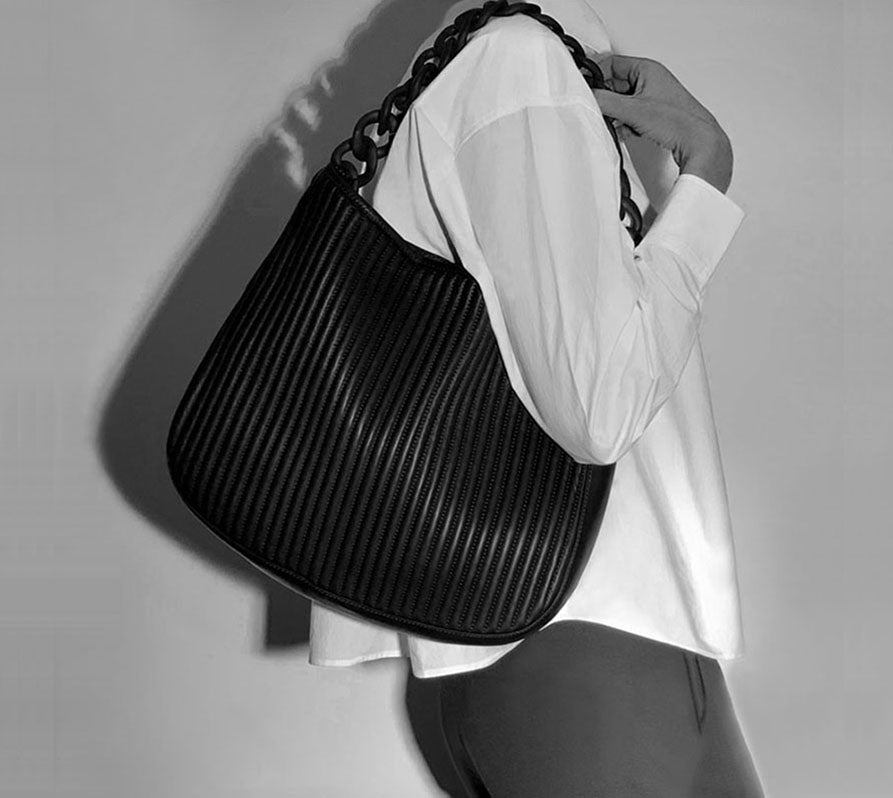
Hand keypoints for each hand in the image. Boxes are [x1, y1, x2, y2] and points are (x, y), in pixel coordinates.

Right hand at [591, 53, 733, 192]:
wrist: (699, 143)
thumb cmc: (679, 122)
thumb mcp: (634, 110)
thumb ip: (606, 102)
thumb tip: (587, 98)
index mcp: (647, 69)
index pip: (612, 64)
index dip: (595, 75)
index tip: (583, 88)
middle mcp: (650, 81)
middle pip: (615, 84)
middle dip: (605, 100)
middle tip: (598, 110)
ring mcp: (652, 99)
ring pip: (621, 103)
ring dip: (615, 115)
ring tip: (616, 123)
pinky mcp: (653, 116)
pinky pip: (629, 116)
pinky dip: (624, 125)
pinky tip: (628, 132)